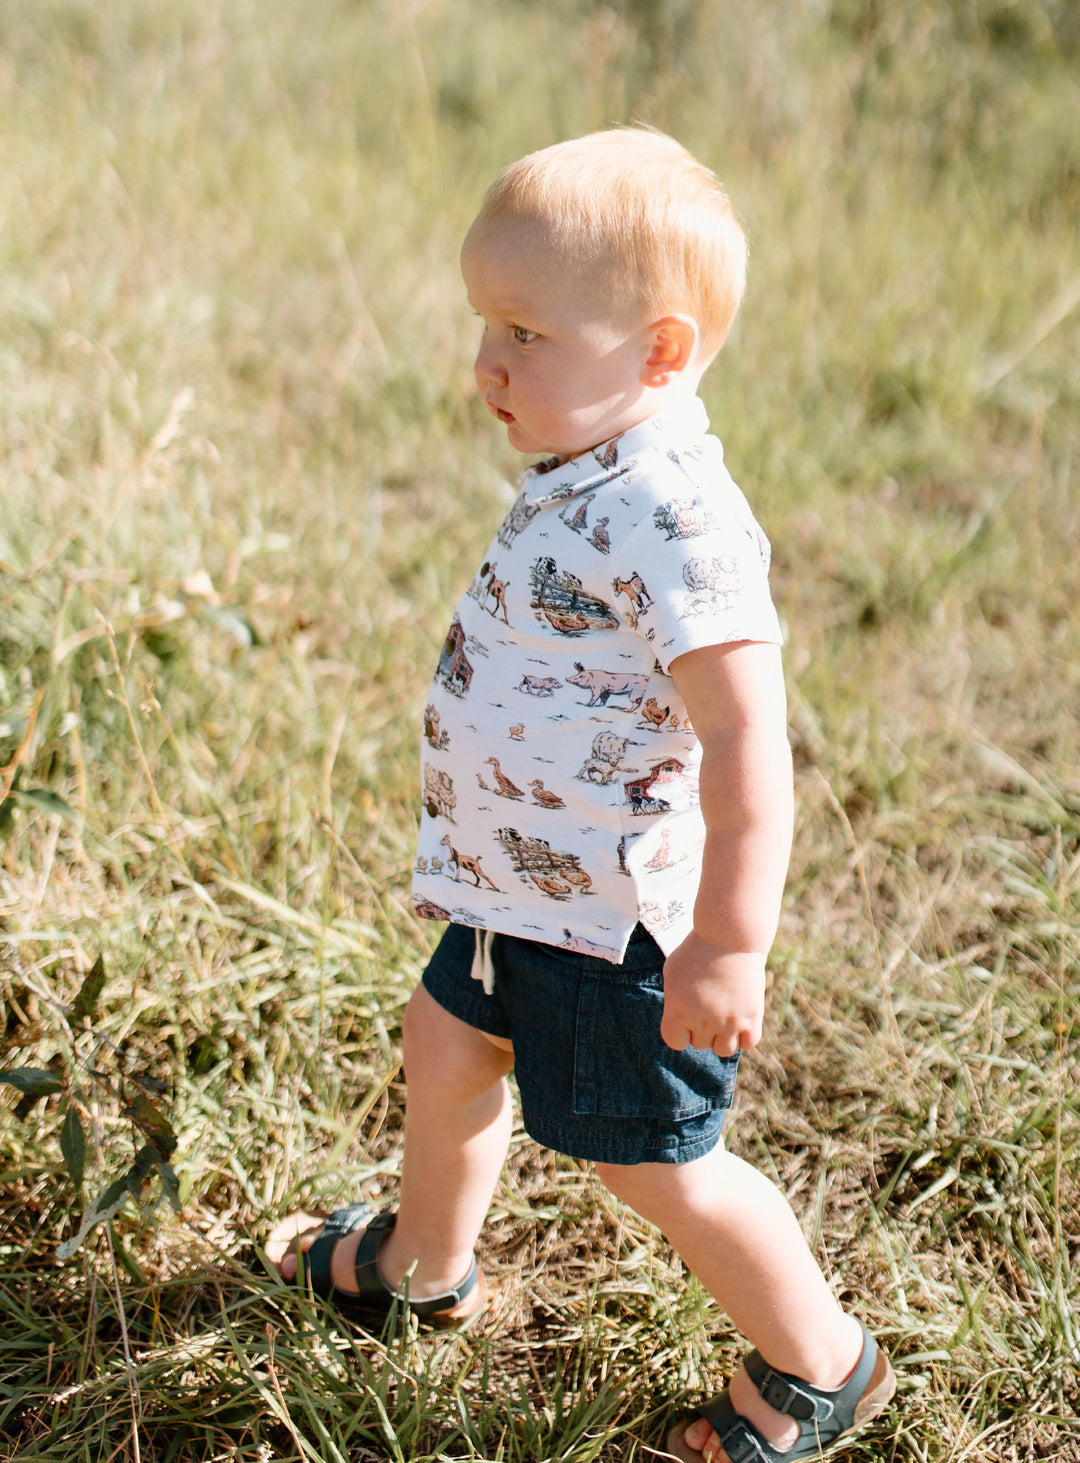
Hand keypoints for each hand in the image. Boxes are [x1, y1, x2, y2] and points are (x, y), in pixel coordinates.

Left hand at [660, 933, 766, 1055]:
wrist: (730, 936)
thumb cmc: (698, 950)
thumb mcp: (673, 971)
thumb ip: (674, 1000)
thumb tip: (679, 1019)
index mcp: (678, 1010)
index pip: (675, 1042)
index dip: (680, 1032)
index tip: (685, 1017)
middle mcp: (702, 1020)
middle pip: (700, 1044)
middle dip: (702, 1029)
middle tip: (708, 1005)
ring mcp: (728, 1021)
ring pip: (723, 1050)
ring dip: (722, 1036)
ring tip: (724, 1015)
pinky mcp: (751, 1017)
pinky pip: (747, 1043)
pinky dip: (744, 1035)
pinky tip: (740, 1017)